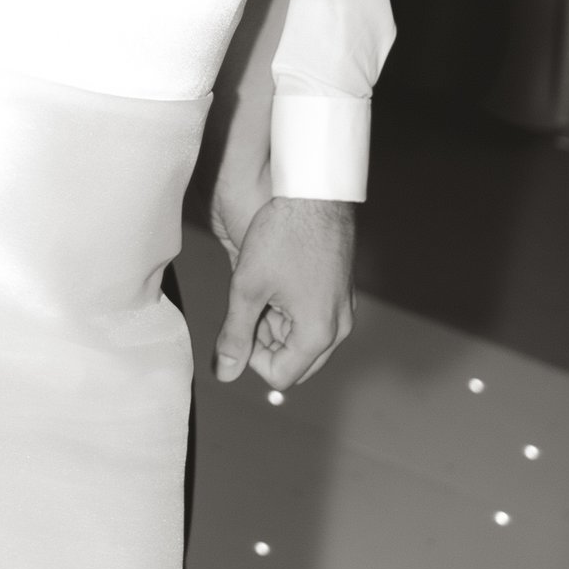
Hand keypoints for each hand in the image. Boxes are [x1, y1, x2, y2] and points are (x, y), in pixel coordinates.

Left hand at [214, 196, 356, 391]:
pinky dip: (291, 312)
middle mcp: (338, 328)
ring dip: (277, 326)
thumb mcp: (247, 288)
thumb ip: (235, 335)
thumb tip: (224, 372)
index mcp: (317, 332)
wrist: (314, 193)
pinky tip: (277, 281)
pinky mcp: (341, 293)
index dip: (251, 357)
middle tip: (249, 307)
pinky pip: (315, 320)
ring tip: (262, 287)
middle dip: (266, 345)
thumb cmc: (283, 235)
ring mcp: (343, 309)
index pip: (279, 375)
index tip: (239, 325)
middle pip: (295, 362)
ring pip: (303, 341)